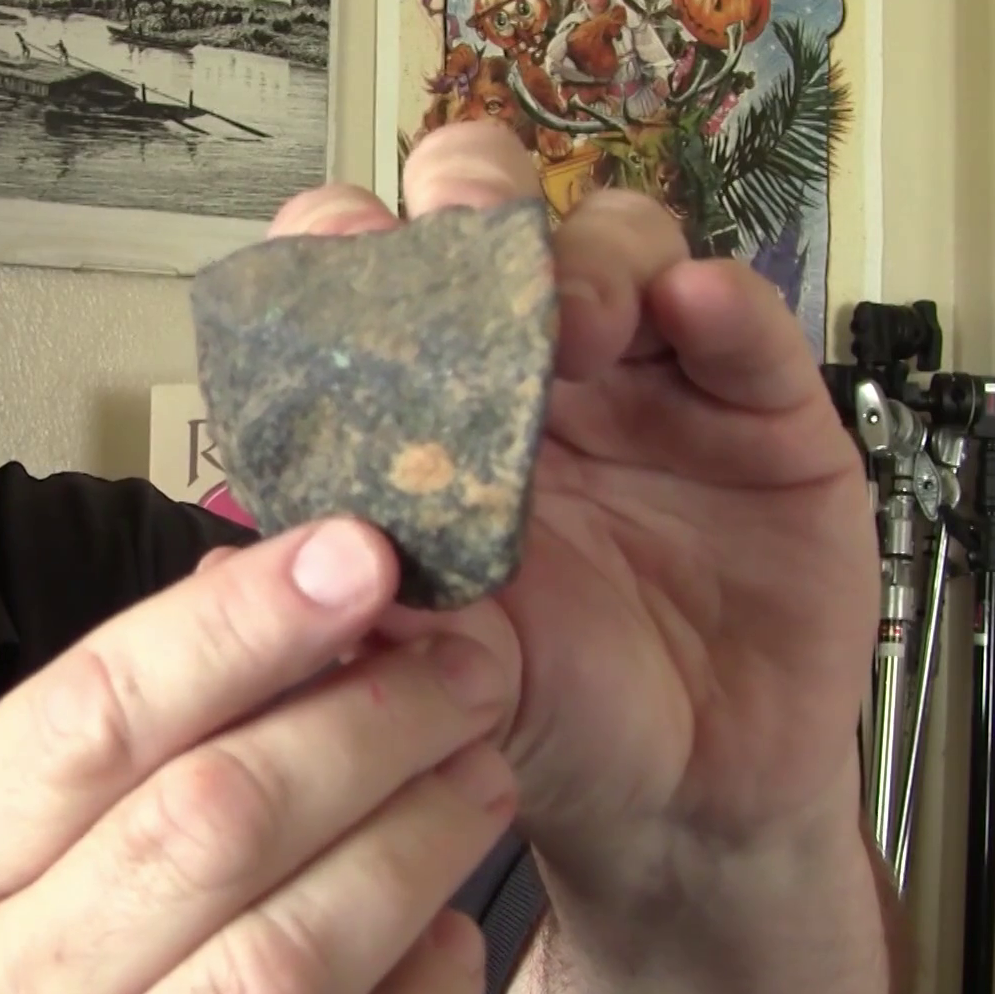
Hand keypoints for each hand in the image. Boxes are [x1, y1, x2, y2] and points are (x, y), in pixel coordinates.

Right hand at [0, 519, 520, 993]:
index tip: (363, 555)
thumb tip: (291, 579)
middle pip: (206, 825)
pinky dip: (418, 988)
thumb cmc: (30, 976)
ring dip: (410, 845)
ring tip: (480, 775)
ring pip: (284, 959)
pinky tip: (447, 926)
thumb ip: (133, 735)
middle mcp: (6, 992)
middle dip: (361, 725)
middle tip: (466, 668)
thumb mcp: (16, 855)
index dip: (236, 624)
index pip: (91, 717)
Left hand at [269, 122, 886, 993]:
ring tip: (578, 323)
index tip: (345, 259)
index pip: (380, 283)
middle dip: (473, 198)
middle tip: (469, 250)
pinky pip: (749, 325)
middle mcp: (541, 375)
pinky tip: (692, 309)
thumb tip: (229, 562)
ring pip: (622, 242)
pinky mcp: (765, 415)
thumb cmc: (551, 712)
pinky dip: (721, 304)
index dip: (354, 246)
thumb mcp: (430, 668)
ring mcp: (655, 382)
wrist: (690, 796)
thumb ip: (354, 601)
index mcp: (439, 415)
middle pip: (499, 217)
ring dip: (590, 257)